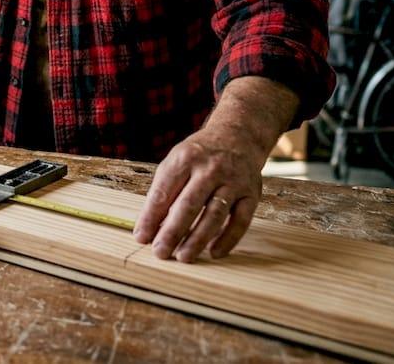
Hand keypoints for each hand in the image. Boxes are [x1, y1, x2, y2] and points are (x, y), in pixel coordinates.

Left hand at [133, 77, 296, 261]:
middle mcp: (210, 168)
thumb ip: (163, 191)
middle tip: (160, 253)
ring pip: (214, 215)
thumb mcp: (176, 162)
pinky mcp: (252, 194)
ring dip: (198, 239)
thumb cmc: (199, 156)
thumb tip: (149, 227)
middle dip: (172, 231)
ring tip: (183, 257)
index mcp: (185, 158)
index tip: (141, 237)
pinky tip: (214, 253)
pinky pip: (241, 221)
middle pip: (189, 205)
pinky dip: (228, 239)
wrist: (238, 136)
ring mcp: (234, 181)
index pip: (164, 191)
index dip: (151, 217)